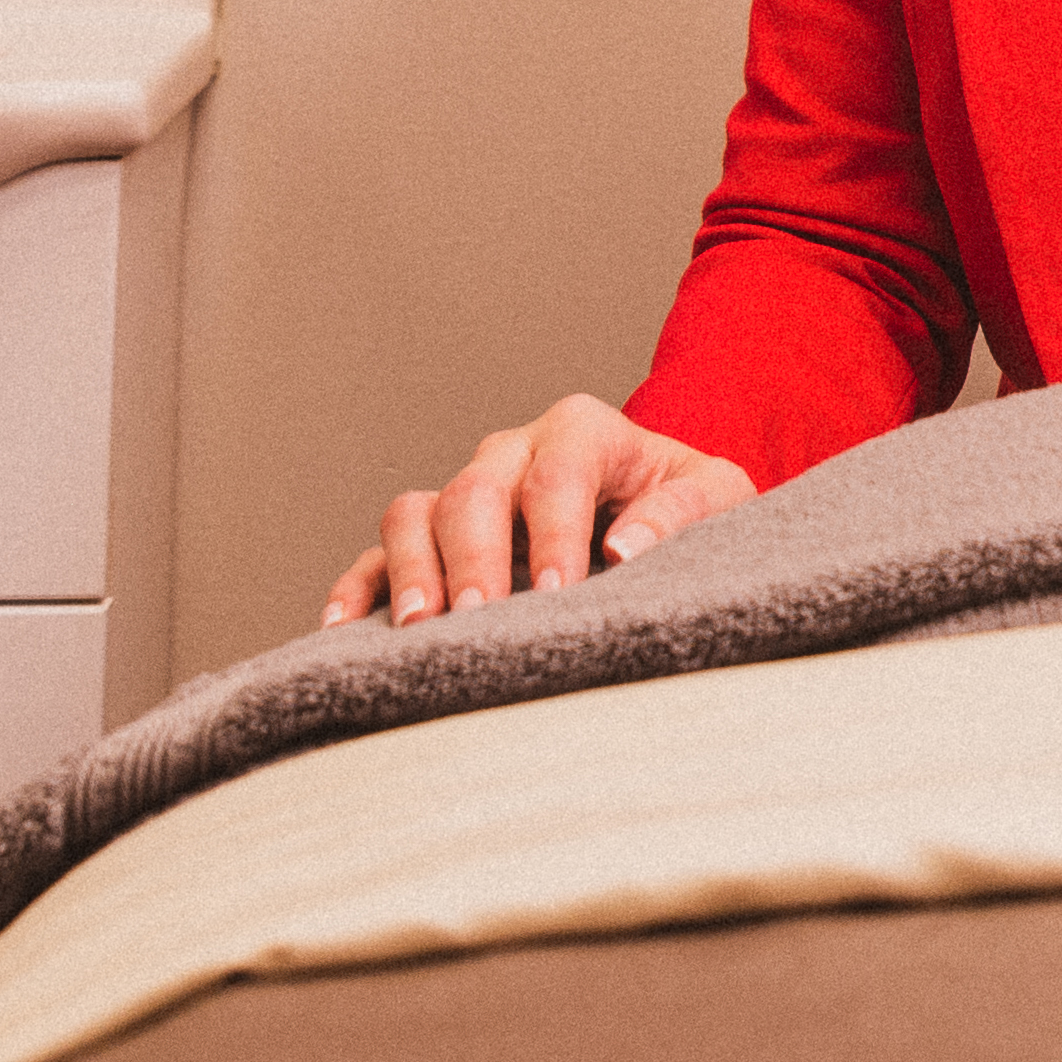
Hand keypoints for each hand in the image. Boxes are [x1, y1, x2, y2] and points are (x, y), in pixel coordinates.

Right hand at [326, 395, 752, 625]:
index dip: (556, 533)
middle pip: (476, 490)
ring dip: (413, 567)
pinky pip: (380, 551)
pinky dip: (359, 585)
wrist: (668, 509)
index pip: (560, 474)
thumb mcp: (717, 497)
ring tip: (420, 627)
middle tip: (482, 618)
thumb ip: (681, 512)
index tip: (560, 593)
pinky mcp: (437, 538)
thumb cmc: (692, 508)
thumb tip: (625, 548)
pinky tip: (343, 630)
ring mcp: (468, 491)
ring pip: (416, 510)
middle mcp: (514, 452)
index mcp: (584, 431)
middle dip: (476, 556)